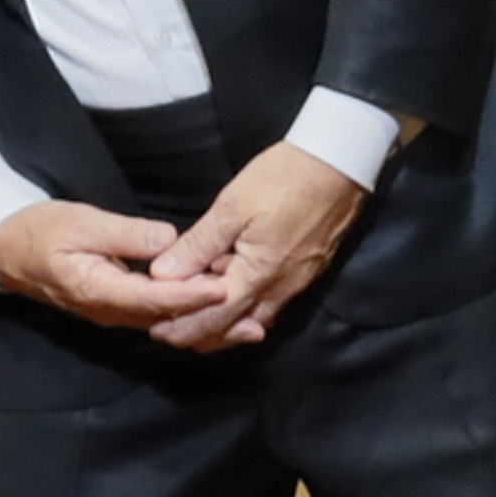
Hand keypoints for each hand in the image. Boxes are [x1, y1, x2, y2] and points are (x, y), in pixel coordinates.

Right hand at [0, 196, 231, 335]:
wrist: (9, 253)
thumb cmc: (41, 231)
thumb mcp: (81, 222)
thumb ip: (126, 234)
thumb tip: (168, 240)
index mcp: (99, 290)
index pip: (153, 298)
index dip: (190, 295)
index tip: (223, 288)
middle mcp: (110, 311)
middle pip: (167, 320)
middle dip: (210, 321)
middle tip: (254, 322)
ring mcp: (115, 313)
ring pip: (167, 322)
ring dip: (205, 323)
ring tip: (248, 324)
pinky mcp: (119, 307)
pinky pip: (159, 315)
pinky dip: (190, 313)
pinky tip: (215, 309)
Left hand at [142, 139, 368, 351]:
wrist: (341, 163)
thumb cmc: (285, 178)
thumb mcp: (232, 207)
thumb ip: (197, 245)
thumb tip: (161, 275)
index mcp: (258, 276)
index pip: (212, 319)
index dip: (182, 328)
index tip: (155, 330)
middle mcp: (280, 290)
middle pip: (233, 329)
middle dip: (199, 334)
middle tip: (166, 330)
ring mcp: (297, 284)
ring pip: (253, 320)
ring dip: (222, 324)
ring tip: (191, 317)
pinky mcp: (307, 273)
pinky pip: (271, 305)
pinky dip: (246, 309)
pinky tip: (231, 296)